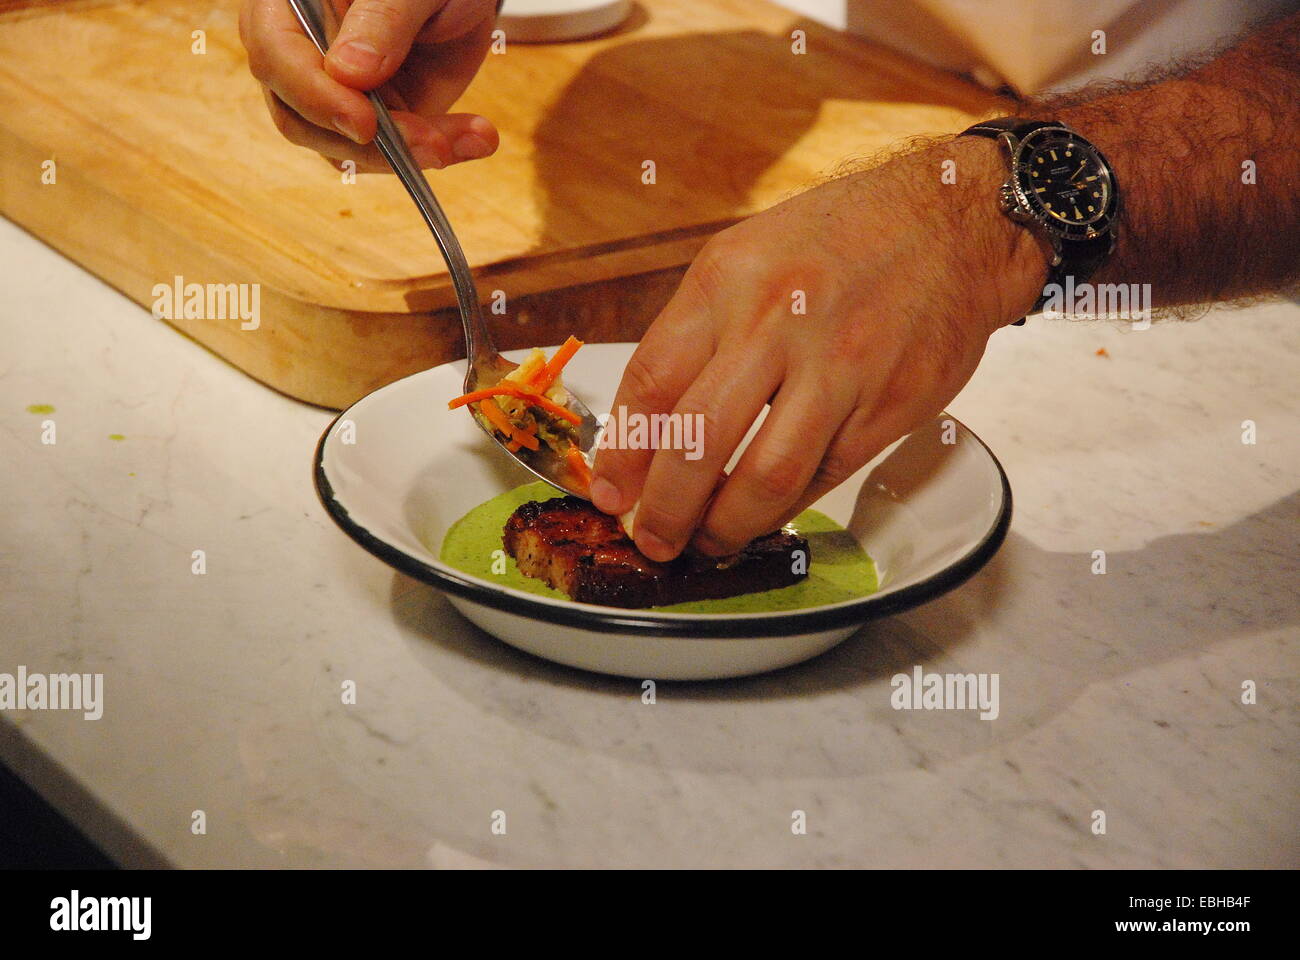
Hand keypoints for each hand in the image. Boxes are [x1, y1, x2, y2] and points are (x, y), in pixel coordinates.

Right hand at [239, 0, 499, 170]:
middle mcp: (298, 51)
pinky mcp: (368, 119)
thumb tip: (346, 73)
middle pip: (298, 116)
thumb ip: (381, 19)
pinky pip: (384, 155)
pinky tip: (475, 140)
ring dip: (409, 154)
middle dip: (369, 143)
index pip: (274, 53)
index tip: (366, 122)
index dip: (315, 95)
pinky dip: (431, 153)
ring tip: (474, 138)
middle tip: (435, 145)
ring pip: (342, 147)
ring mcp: (330, 91)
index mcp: (287, 3)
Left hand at [589, 138, 1045, 560]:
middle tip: (653, 538)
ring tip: (706, 542)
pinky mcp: (887, 405)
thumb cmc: (839, 240)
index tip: (610, 491)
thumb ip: (697, 333)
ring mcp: (839, 367)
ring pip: (764, 476)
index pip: (653, 381)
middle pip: (698, 439)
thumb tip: (648, 426)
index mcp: (729, 280)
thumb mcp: (747, 256)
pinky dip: (785, 508)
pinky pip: (823, 476)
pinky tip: (762, 515)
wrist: (952, 223)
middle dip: (664, 508)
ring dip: (725, 526)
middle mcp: (779, 321)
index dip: (623, 453)